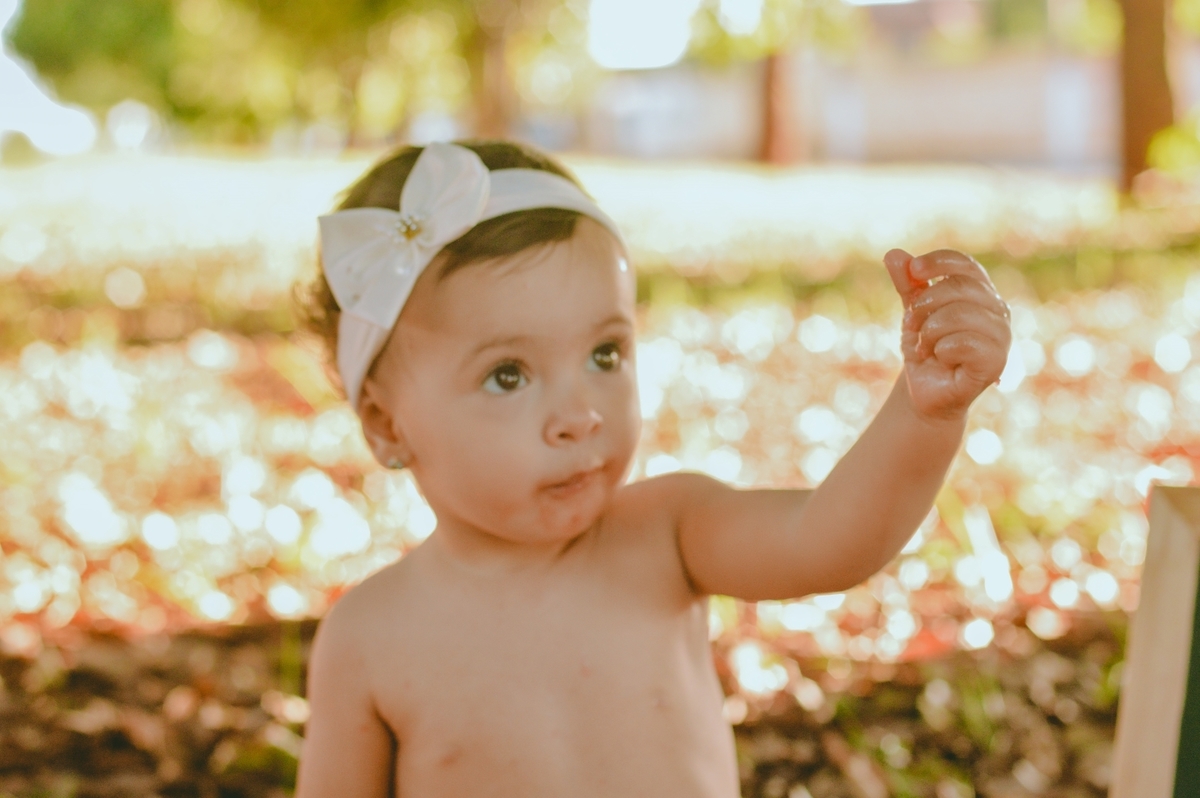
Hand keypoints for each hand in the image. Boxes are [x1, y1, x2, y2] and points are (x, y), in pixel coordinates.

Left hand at [883, 248, 1011, 422]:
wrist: (926, 391)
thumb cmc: (926, 349)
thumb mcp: (913, 313)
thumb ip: (907, 284)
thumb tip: (893, 253)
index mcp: (982, 294)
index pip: (966, 265)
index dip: (938, 262)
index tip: (913, 270)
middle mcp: (998, 312)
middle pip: (960, 286)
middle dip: (925, 304)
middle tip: (911, 324)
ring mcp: (1001, 338)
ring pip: (961, 313)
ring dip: (930, 330)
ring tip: (925, 346)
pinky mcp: (996, 363)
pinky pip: (966, 342)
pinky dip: (942, 349)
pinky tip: (941, 358)